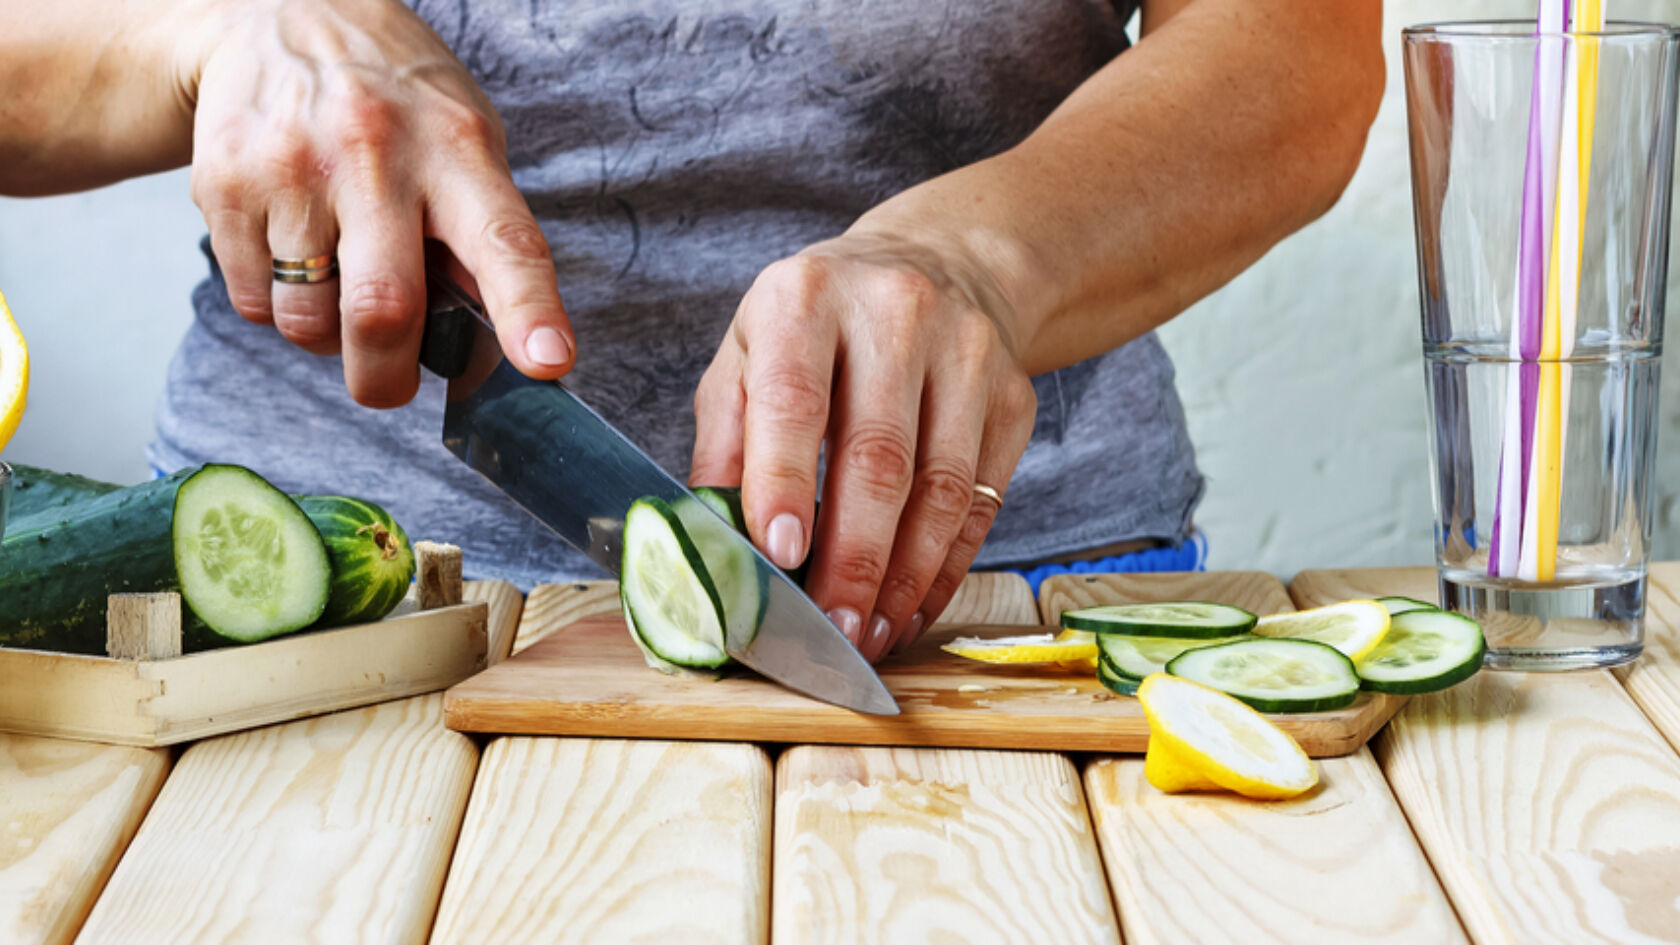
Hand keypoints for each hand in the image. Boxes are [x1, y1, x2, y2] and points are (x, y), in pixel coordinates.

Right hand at [186, 0, 572, 405]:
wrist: (277, 13)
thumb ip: (481, 233)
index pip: (504, 242)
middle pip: (382, 310)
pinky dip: (276, 306)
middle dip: (386, 377)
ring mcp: (293, 169)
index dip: (529, 311)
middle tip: (391, 381)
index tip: (547, 363)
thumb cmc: (394, 98)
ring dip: (325, 338)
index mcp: (456, 150)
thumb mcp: (463, 138)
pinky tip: (292, 253)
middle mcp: (375, 156)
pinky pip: (253, 302)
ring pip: (306, 321)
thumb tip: (499, 344)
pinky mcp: (225, 184)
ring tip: (336, 288)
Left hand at [691, 232, 1036, 662]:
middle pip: (879, 457)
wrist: (939, 264)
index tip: (778, 556)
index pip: (796, 400)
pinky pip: (982, 502)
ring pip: (942, 489)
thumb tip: (713, 546)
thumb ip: (725, 444)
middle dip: (853, 558)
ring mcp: (966, 353)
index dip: (785, 482)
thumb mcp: (748, 354)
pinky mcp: (1013, 396)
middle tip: (829, 627)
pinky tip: (911, 607)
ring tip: (869, 634)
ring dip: (904, 578)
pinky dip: (945, 568)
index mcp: (806, 297)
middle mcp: (895, 313)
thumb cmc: (818, 327)